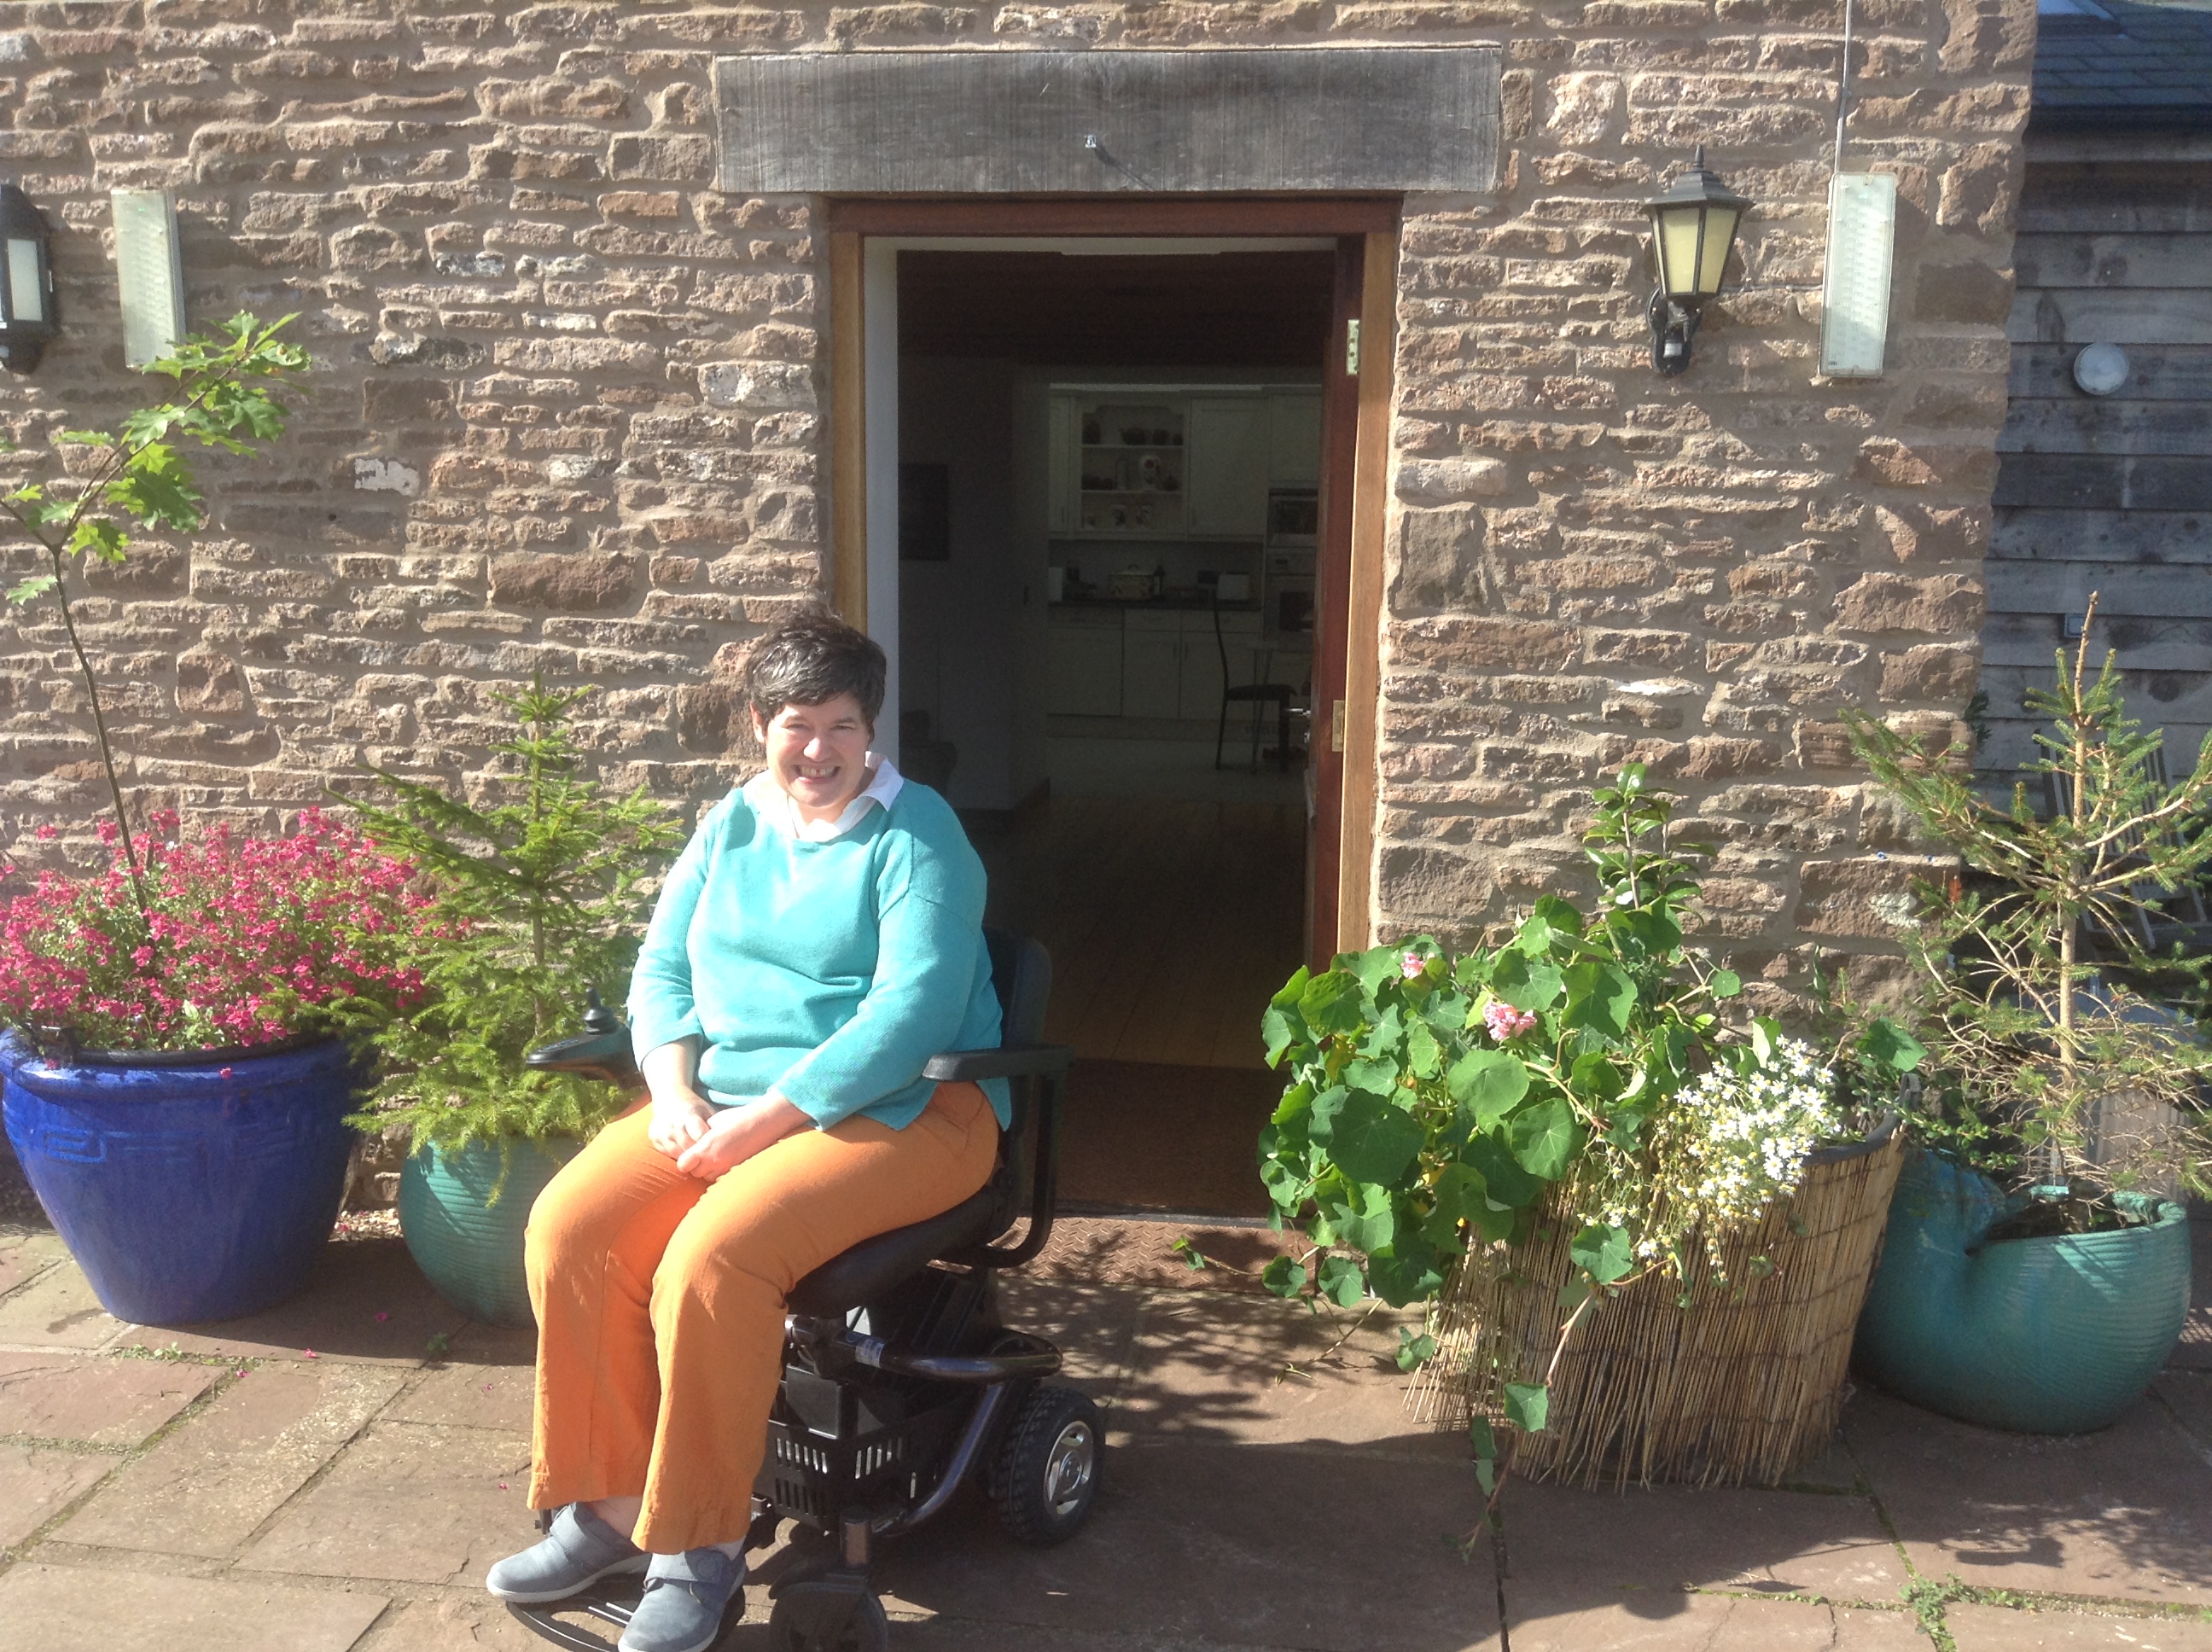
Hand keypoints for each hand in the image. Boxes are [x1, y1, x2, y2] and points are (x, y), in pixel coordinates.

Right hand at [647, 1089, 713, 1157]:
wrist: (669, 1097)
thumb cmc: (694, 1106)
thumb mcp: (706, 1111)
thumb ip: (714, 1126)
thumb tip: (728, 1144)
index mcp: (689, 1116)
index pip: (699, 1137)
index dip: (707, 1146)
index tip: (714, 1151)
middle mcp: (674, 1124)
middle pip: (688, 1149)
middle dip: (698, 1156)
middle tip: (707, 1160)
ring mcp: (662, 1131)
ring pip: (676, 1154)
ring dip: (687, 1158)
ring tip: (697, 1158)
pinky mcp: (654, 1137)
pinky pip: (667, 1153)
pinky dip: (676, 1155)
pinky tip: (684, 1152)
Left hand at [675, 1094, 810, 1181]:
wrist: (764, 1121)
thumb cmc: (739, 1117)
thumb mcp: (714, 1121)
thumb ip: (702, 1135)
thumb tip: (695, 1142)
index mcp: (706, 1146)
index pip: (683, 1165)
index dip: (685, 1161)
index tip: (689, 1155)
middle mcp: (715, 1160)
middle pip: (695, 1174)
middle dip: (696, 1166)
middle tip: (702, 1155)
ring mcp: (727, 1167)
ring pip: (708, 1178)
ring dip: (708, 1171)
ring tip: (714, 1159)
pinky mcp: (738, 1169)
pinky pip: (722, 1177)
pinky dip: (720, 1172)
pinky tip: (725, 1161)